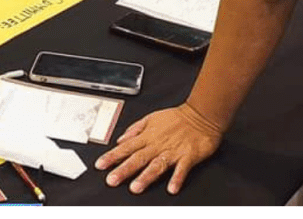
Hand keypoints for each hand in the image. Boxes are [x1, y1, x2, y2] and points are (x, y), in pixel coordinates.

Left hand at [95, 103, 221, 194]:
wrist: (201, 115)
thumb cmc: (176, 118)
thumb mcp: (151, 118)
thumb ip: (135, 130)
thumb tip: (120, 139)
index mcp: (148, 136)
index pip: (126, 148)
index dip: (112, 156)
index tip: (100, 165)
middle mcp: (158, 145)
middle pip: (138, 158)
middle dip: (124, 169)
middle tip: (112, 180)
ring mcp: (173, 151)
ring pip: (157, 165)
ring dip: (146, 176)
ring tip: (136, 187)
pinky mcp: (188, 156)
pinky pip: (182, 169)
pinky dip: (177, 178)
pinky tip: (171, 188)